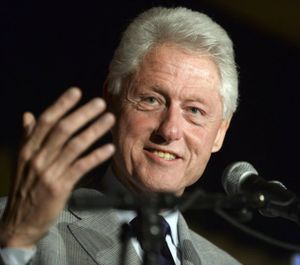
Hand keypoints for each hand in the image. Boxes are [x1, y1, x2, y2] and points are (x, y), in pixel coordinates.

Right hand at [0, 87, 114, 247]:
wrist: (19, 222)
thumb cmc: (25, 189)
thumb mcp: (22, 162)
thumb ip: (28, 138)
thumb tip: (28, 116)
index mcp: (28, 149)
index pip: (46, 121)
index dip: (62, 105)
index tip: (77, 92)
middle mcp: (37, 158)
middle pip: (63, 129)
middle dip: (83, 114)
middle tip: (100, 103)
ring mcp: (48, 172)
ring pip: (74, 146)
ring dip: (93, 130)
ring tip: (109, 120)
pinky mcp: (59, 187)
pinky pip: (80, 167)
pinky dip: (95, 156)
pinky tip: (109, 148)